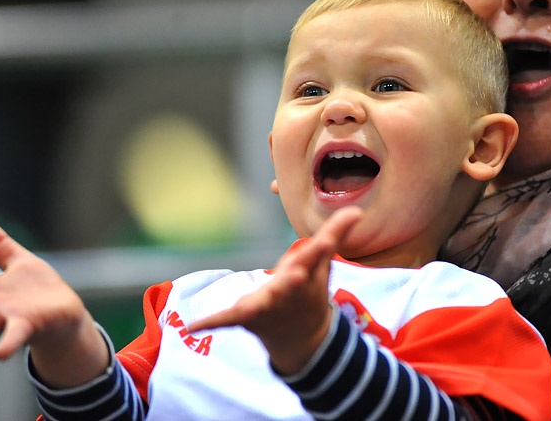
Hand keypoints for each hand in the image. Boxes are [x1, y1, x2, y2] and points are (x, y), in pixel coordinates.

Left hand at [185, 206, 361, 374]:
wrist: (305, 341)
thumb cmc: (311, 292)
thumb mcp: (322, 264)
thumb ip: (335, 235)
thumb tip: (357, 210)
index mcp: (309, 275)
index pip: (317, 259)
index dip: (320, 251)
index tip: (324, 243)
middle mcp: (290, 293)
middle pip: (290, 285)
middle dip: (292, 282)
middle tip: (293, 275)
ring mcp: (269, 308)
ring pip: (263, 305)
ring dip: (257, 305)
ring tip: (247, 306)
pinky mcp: (249, 319)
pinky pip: (229, 321)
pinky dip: (212, 323)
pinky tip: (193, 326)